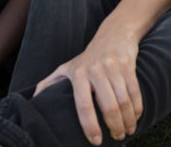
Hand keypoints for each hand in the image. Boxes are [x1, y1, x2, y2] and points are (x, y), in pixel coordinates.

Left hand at [34, 30, 141, 145]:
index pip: (83, 105)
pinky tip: (136, 117)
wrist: (113, 34)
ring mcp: (112, 67)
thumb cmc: (87, 58)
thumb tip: (33, 102)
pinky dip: (137, 107)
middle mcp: (95, 70)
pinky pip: (134, 91)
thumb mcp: (66, 68)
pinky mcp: (128, 65)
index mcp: (78, 74)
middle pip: (108, 106)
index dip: (90, 126)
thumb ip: (49, 85)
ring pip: (124, 101)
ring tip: (128, 130)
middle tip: (118, 138)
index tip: (96, 141)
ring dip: (128, 120)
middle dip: (115, 126)